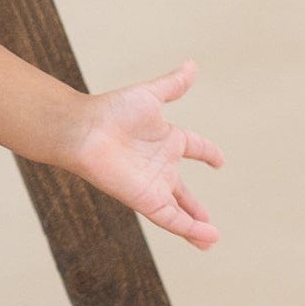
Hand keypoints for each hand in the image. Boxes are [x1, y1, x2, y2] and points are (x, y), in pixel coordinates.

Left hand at [61, 59, 224, 248]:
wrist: (85, 131)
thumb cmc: (112, 110)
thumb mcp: (150, 95)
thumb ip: (172, 85)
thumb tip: (192, 65)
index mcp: (166, 139)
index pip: (194, 147)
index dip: (207, 153)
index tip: (218, 160)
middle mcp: (160, 165)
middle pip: (182, 192)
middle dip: (195, 206)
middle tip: (208, 219)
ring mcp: (153, 184)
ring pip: (179, 211)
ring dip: (196, 226)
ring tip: (211, 240)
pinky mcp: (146, 200)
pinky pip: (172, 219)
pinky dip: (190, 229)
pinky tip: (207, 237)